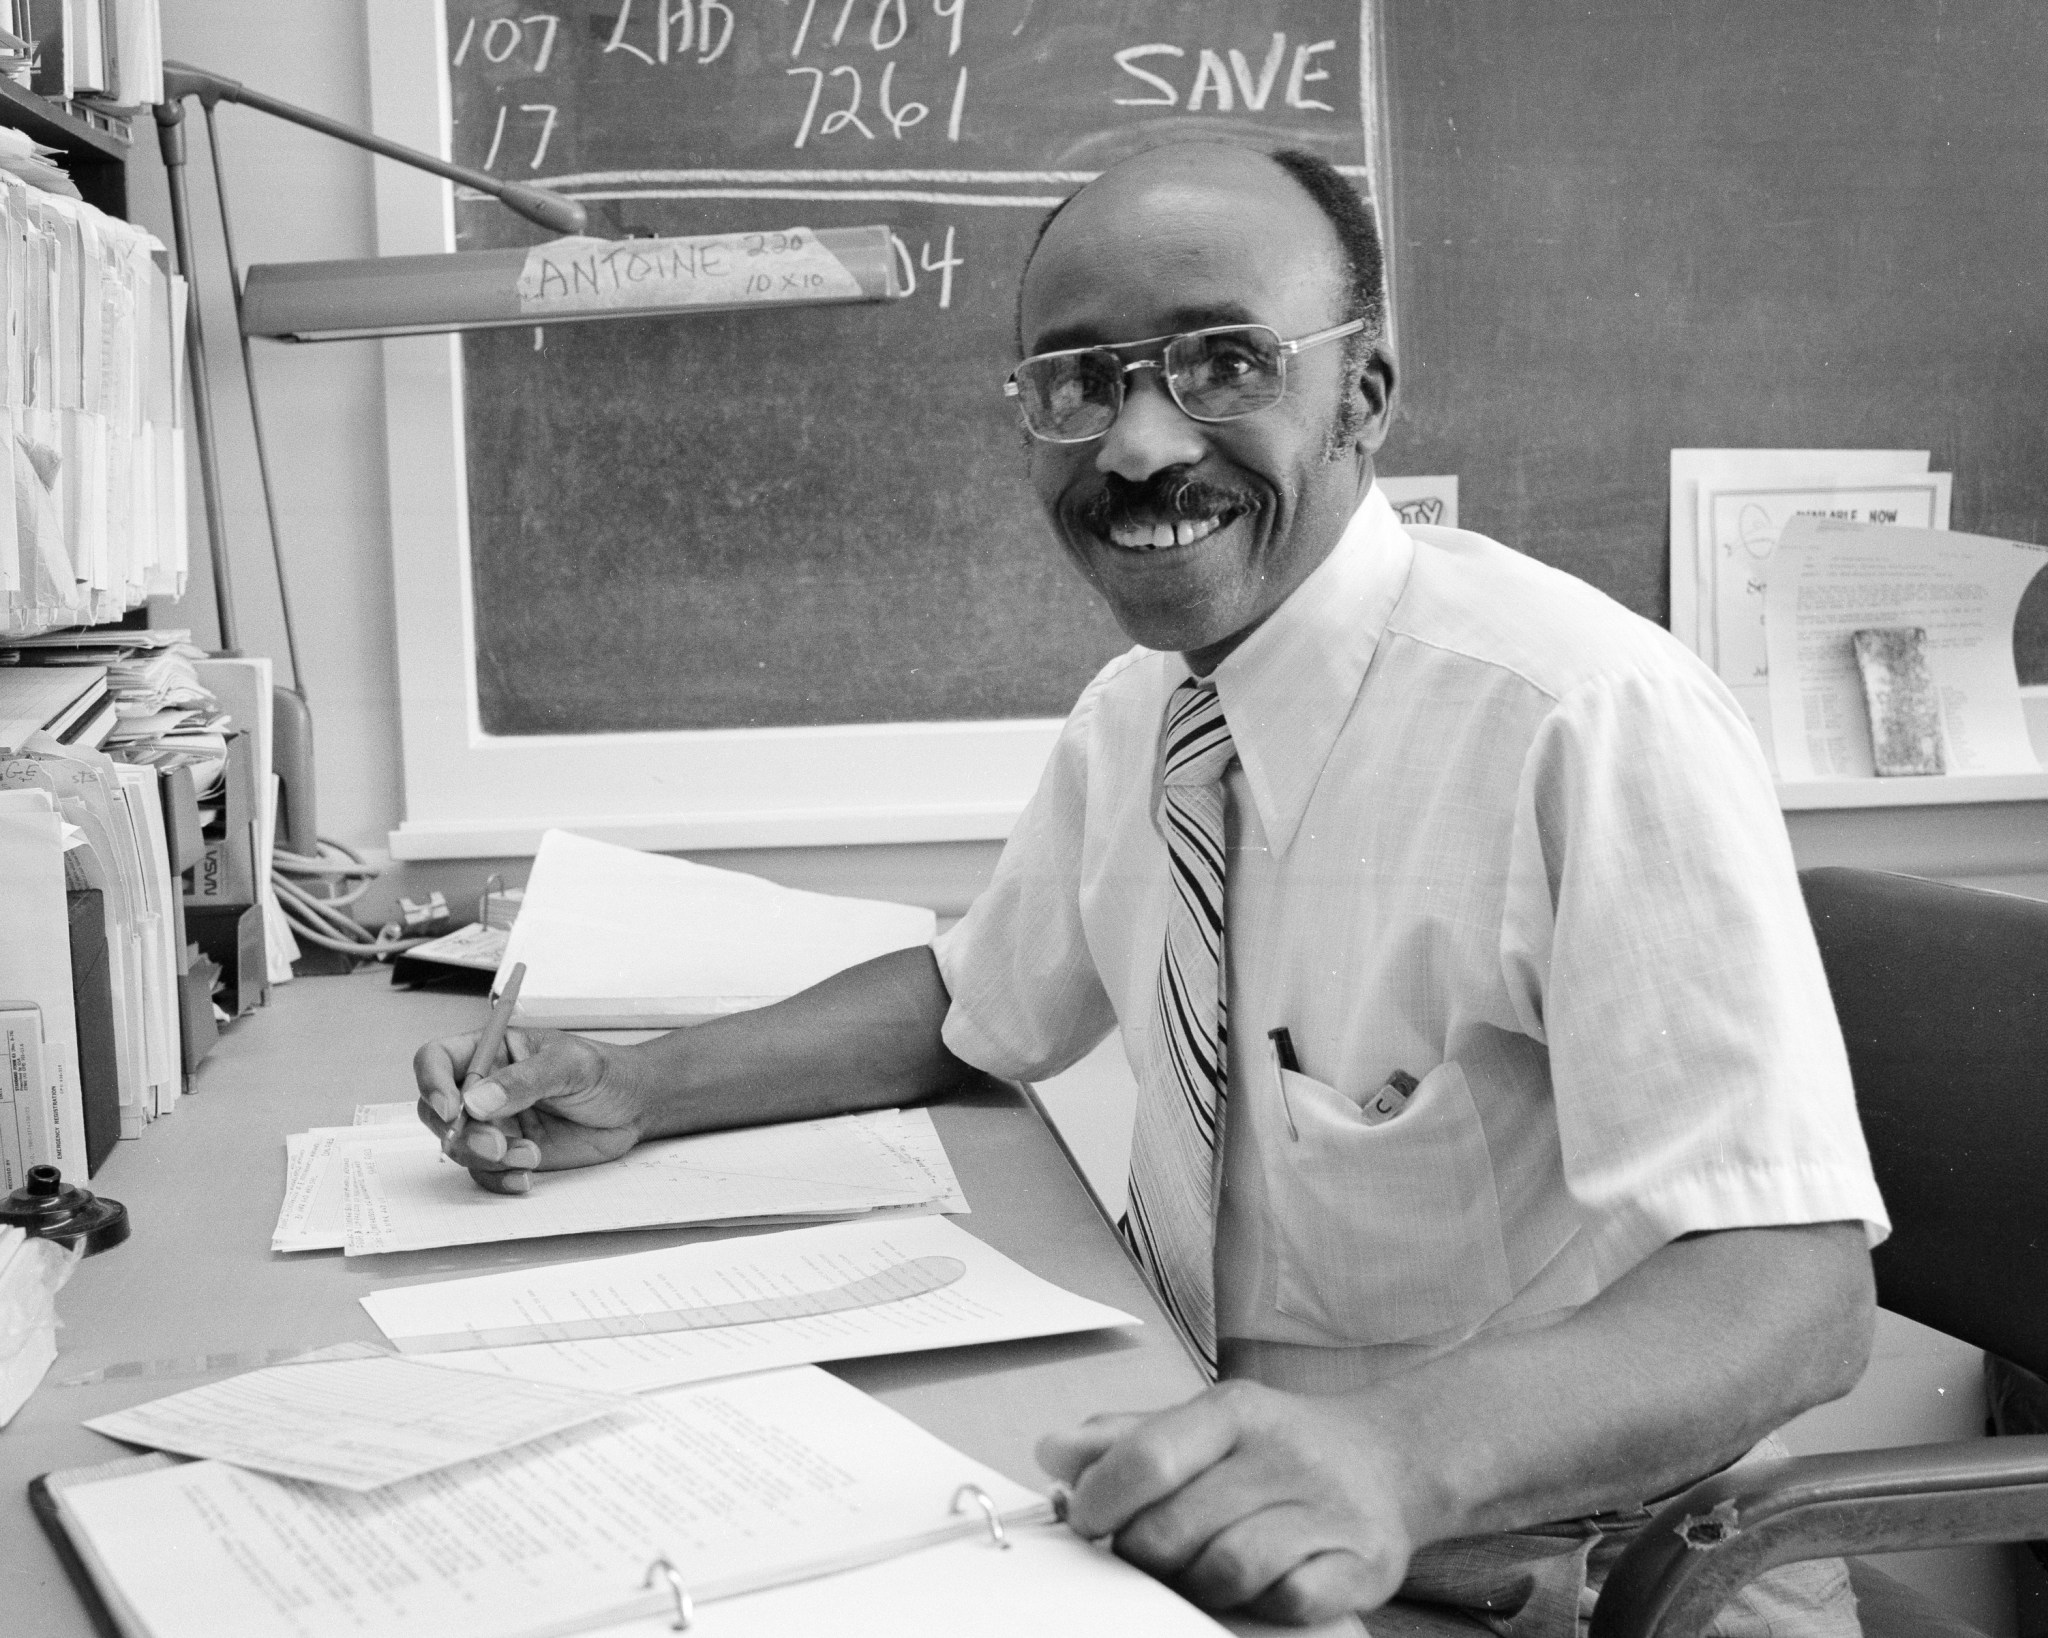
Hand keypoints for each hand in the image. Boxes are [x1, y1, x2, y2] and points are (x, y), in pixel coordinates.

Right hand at [414, 1028, 645, 1194]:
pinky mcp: (510, 1153)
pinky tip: (527, 1176)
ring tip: (532, 1154)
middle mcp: (485, 1088)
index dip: (432, 1083)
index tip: (452, 1109)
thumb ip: (525, 1080)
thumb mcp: (571, 1065)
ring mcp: (496, 1123)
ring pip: (460, 1146)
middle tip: (495, 1144)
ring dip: (488, 1158)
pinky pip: (485, 1173)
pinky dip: (500, 1179)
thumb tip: (477, 1100)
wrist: (634, 1107)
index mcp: (492, 1051)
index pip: (437, 1059)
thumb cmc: (605, 1072)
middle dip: (459, 1132)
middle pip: (437, 1110)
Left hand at [1036, 1381, 1416, 1623]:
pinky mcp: (1364, 1561)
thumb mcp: (1202, 1423)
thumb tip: (1051, 1452)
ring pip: (1228, 1569)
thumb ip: (1124, 1439)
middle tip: (1144, 1554)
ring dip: (1197, 1583)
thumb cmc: (1274, 1446)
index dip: (1102, 1500)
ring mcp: (1328, 1508)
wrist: (1386, 1457)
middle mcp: (1284, 1452)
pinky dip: (1261, 1603)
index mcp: (1234, 1410)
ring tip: (1197, 1571)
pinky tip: (1257, 1584)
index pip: (1149, 1456)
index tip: (1087, 1522)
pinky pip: (1289, 1600)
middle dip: (1144, 1553)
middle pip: (1178, 1527)